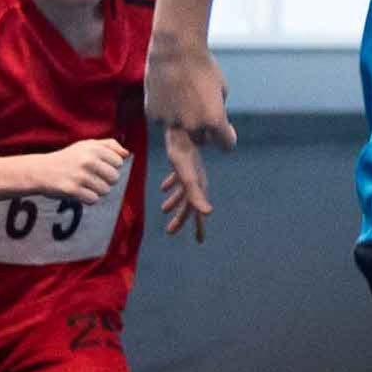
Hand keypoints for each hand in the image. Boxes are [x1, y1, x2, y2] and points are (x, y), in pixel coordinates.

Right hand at [32, 139, 128, 204]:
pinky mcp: (72, 190)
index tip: (100, 167)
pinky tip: (79, 191)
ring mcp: (80, 176)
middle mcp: (87, 160)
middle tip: (92, 178)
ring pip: (105, 190)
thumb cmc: (68, 158)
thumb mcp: (86, 145)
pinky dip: (88, 198)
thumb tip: (126, 154)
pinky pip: (93, 199)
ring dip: (97, 190)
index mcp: (93, 148)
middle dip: (106, 180)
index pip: (119, 162)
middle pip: (114, 178)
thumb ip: (108, 145)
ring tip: (85, 184)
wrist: (41, 170)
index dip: (111, 167)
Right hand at [146, 31, 233, 148]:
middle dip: (203, 139)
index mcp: (215, 120)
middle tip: (200, 138)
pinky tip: (167, 93)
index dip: (227, 137)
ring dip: (184, 125)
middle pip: (202, 142)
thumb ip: (217, 111)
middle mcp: (193, 126)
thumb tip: (211, 125)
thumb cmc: (202, 66)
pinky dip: (166, 113)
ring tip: (184, 99)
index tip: (227, 131)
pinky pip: (162, 121)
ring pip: (180, 135)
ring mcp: (171, 122)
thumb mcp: (221, 89)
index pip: (225, 144)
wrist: (175, 49)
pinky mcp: (153, 115)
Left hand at [158, 126, 211, 241]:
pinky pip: (178, 178)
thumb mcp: (189, 178)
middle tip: (170, 231)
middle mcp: (196, 181)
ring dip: (175, 202)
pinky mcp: (183, 162)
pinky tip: (163, 188)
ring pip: (183, 192)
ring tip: (164, 209)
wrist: (184, 130)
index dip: (198, 227)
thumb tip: (207, 213)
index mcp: (197, 188)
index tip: (199, 241)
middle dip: (180, 218)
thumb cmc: (185, 155)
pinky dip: (171, 185)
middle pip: (188, 204)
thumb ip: (197, 196)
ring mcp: (190, 171)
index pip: (198, 212)